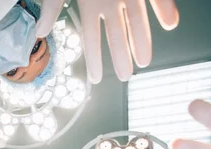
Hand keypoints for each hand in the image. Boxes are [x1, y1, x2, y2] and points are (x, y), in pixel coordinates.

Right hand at [37, 0, 178, 82]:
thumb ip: (53, 8)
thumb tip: (41, 32)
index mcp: (89, 2)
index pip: (90, 37)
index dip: (93, 59)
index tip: (94, 80)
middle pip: (117, 32)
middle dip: (121, 55)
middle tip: (125, 76)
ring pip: (137, 19)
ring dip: (142, 40)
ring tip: (145, 61)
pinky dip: (163, 8)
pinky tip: (170, 24)